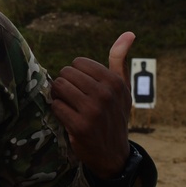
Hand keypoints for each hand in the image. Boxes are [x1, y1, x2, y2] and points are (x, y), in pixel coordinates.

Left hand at [50, 32, 134, 178]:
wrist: (113, 154)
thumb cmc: (114, 114)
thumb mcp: (121, 88)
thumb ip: (120, 59)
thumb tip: (129, 33)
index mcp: (115, 82)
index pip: (78, 63)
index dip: (75, 75)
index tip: (81, 87)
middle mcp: (105, 94)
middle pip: (66, 73)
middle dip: (65, 84)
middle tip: (72, 98)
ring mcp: (93, 111)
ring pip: (58, 87)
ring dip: (58, 96)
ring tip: (67, 104)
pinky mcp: (80, 127)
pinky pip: (56, 106)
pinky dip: (57, 110)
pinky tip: (67, 117)